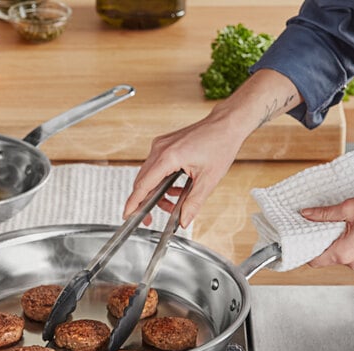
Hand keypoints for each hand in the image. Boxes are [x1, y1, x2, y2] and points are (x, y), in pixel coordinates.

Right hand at [123, 69, 302, 227]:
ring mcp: (160, 145)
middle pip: (143, 181)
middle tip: (150, 219)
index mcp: (168, 157)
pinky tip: (175, 190)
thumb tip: (184, 221)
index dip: (133, 202)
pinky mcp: (164, 145)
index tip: (127, 214)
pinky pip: (155, 167)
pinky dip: (161, 182)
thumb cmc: (220, 144)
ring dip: (156, 193)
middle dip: (145, 202)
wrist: (226, 125)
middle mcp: (160, 149)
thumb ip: (193, 203)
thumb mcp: (208, 180)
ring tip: (171, 205)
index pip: (144, 184)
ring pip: (148, 176)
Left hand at [301, 191, 353, 269]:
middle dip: (321, 243)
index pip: (314, 261)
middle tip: (318, 226)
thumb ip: (325, 214)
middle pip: (327, 258)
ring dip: (337, 242)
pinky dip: (350, 243)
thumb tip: (307, 215)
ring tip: (340, 224)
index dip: (304, 251)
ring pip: (341, 255)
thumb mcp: (351, 207)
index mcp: (344, 253)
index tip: (299, 241)